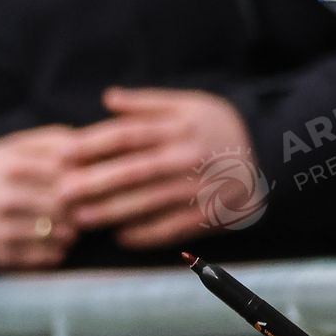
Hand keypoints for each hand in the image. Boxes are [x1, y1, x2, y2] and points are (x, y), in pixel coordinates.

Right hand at [0, 125, 80, 270]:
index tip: (91, 183)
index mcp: (10, 165)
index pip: (62, 172)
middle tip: (89, 209)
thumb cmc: (4, 167)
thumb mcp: (22, 144)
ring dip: (71, 233)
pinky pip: (40, 259)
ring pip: (53, 234)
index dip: (83, 178)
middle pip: (60, 206)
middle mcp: (2, 198)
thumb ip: (57, 140)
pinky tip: (58, 244)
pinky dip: (56, 253)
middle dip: (80, 208)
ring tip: (74, 228)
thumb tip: (93, 148)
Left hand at [60, 88, 262, 248]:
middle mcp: (187, 157)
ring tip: (79, 220)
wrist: (274, 157)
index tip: (61, 154)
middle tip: (61, 193)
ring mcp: (198, 188)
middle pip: (133, 170)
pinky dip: (144, 234)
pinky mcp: (208, 214)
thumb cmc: (219, 128)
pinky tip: (119, 238)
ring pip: (148, 202)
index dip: (92, 144)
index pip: (127, 135)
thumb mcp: (191, 104)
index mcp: (179, 126)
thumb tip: (107, 97)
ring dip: (110, 213)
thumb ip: (147, 103)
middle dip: (93, 183)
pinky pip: (171, 227)